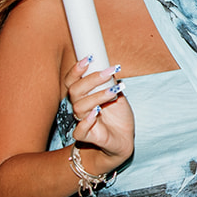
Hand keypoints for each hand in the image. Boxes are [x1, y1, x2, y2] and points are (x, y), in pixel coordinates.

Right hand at [63, 58, 133, 173]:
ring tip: (114, 91)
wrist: (124, 138)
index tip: (89, 58)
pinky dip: (86, 122)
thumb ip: (110, 82)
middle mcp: (80, 107)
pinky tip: (97, 113)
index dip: (76, 70)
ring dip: (97, 96)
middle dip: (92, 79)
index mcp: (83, 95)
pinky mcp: (88, 137)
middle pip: (74, 91)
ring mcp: (82, 122)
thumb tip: (110, 66)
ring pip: (79, 107)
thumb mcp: (117, 94)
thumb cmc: (117, 115)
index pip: (72, 81)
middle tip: (109, 72)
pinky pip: (79, 131)